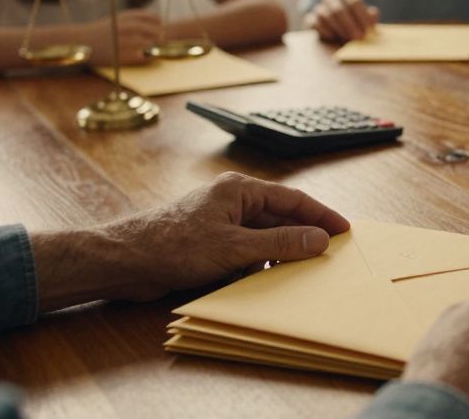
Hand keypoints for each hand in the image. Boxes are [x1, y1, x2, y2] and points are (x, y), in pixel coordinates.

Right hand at [83, 9, 162, 64]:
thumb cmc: (98, 31)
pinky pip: (138, 57)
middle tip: (160, 40)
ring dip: (153, 47)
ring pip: (147, 44)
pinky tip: (146, 57)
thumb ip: (132, 19)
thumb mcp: (115, 19)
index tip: (161, 27)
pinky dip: (145, 57)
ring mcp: (121, 41)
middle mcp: (124, 27)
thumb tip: (154, 21)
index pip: (152, 17)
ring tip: (154, 49)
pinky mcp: (117, 54)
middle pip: (152, 30)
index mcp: (124, 17)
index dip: (159, 23)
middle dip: (159, 36)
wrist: (77, 40)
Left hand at [89, 172, 348, 302]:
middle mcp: (231, 201)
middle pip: (279, 217)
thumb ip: (280, 244)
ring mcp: (219, 222)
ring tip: (300, 271)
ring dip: (279, 254)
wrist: (124, 261)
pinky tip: (264, 279)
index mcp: (239, 190)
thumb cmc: (173, 246)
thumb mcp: (235, 248)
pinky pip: (245, 251)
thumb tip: (319, 239)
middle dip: (302, 237)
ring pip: (262, 237)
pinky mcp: (208, 243)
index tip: (344, 230)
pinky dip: (257, 264)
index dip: (320, 215)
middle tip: (328, 254)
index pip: (292, 199)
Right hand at [306, 0, 379, 42]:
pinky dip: (326, 31)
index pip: (354, 1)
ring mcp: (319, 8)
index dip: (362, 16)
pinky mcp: (311, 20)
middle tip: (359, 38)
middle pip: (339, 9)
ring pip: (327, 16)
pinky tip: (334, 38)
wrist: (335, 34)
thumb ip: (370, 17)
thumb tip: (374, 13)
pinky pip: (316, 24)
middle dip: (351, 25)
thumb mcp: (364, 21)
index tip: (369, 29)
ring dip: (339, 29)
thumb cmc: (354, 25)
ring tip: (348, 39)